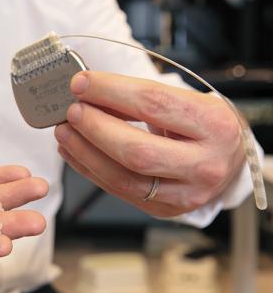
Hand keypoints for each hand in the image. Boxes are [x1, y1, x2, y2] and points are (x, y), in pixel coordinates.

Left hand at [54, 71, 243, 216]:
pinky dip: (89, 169)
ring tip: (64, 132)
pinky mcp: (165, 209)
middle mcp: (204, 164)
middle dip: (94, 128)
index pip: (153, 104)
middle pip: (136, 150)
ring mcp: (185, 193)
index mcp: (214, 125)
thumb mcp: (186, 102)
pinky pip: (118, 191)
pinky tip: (73, 151)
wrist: (229, 162)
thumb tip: (88, 91)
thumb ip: (142, 99)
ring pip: (123, 178)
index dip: (110, 91)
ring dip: (84, 152)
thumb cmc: (204, 125)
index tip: (81, 83)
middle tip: (71, 112)